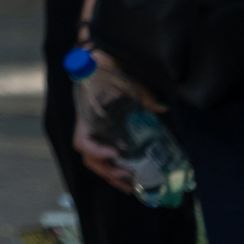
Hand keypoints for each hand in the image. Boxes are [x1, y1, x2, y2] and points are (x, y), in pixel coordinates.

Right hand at [71, 48, 161, 194]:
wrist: (98, 57)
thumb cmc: (106, 65)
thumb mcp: (123, 75)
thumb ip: (141, 90)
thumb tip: (161, 107)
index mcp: (87, 115)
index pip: (82, 142)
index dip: (96, 152)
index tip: (116, 153)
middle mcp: (88, 127)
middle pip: (90, 158)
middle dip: (108, 172)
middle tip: (128, 178)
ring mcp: (95, 131)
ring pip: (96, 161)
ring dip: (112, 176)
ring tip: (132, 187)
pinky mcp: (104, 132)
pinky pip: (106, 155)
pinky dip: (116, 168)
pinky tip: (131, 176)